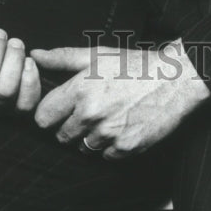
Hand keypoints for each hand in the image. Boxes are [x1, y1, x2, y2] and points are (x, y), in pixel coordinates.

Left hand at [31, 39, 209, 159]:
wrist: (174, 79)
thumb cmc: (134, 64)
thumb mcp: (97, 54)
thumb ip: (63, 58)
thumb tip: (35, 55)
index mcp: (80, 90)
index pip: (42, 118)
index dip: (50, 113)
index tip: (61, 108)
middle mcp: (91, 115)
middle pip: (60, 136)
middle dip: (69, 126)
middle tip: (88, 111)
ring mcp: (108, 134)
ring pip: (82, 148)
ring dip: (90, 137)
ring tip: (108, 116)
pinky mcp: (126, 149)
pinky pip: (105, 156)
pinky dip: (110, 145)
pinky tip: (121, 126)